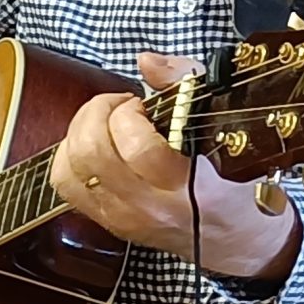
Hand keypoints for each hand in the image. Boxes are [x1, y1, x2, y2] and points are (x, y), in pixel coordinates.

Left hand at [50, 52, 301, 281]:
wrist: (236, 241)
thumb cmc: (237, 184)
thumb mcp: (228, 129)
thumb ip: (188, 84)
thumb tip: (147, 61)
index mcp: (192, 188)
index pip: (140, 148)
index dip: (130, 115)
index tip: (144, 105)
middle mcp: (151, 208)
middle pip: (93, 154)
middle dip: (98, 113)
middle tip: (120, 107)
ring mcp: (124, 219)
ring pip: (70, 169)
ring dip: (80, 131)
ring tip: (106, 123)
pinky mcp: (108, 223)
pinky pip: (65, 184)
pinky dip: (69, 155)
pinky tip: (93, 144)